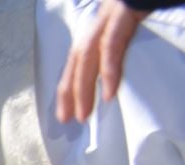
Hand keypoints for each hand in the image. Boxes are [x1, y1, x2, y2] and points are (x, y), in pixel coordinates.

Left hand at [57, 0, 148, 123]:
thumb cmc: (134, 9)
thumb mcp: (119, 31)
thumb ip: (109, 52)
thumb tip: (106, 78)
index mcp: (93, 34)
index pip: (73, 66)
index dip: (66, 91)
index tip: (64, 116)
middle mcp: (95, 29)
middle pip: (76, 64)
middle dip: (69, 94)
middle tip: (69, 120)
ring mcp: (106, 22)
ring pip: (87, 58)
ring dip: (84, 88)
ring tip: (85, 113)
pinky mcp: (122, 17)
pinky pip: (111, 48)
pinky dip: (108, 71)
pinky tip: (108, 92)